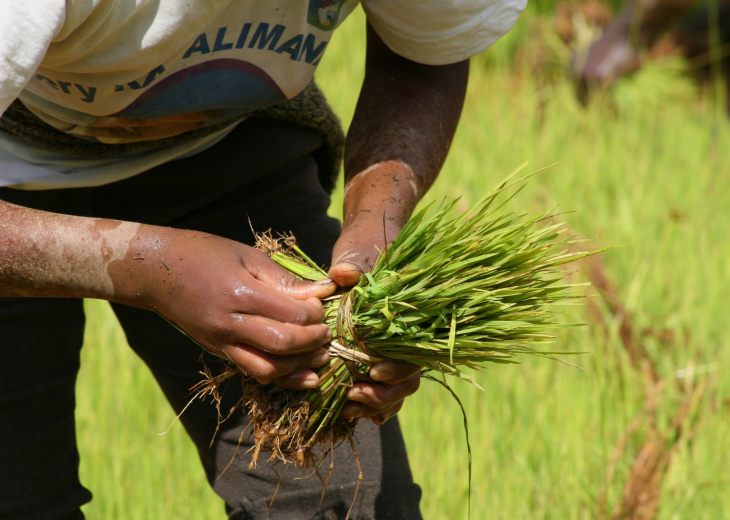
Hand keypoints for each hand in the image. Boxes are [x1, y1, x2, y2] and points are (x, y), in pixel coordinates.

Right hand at [110, 227, 336, 389]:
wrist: (154, 271)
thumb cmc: (203, 254)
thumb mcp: (247, 256)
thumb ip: (284, 279)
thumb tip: (322, 291)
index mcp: (238, 293)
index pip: (290, 314)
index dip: (315, 313)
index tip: (323, 304)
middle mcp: (228, 324)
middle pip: (282, 344)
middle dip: (313, 341)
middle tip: (328, 332)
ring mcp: (221, 342)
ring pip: (269, 369)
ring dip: (301, 365)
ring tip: (321, 354)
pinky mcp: (218, 352)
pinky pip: (254, 372)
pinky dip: (282, 378)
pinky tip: (304, 376)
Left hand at [329, 161, 421, 422]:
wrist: (365, 248)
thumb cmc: (367, 249)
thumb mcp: (362, 252)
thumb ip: (357, 264)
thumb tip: (344, 273)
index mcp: (410, 318)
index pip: (415, 354)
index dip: (398, 370)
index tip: (373, 372)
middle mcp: (407, 337)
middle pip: (408, 380)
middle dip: (385, 395)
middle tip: (356, 397)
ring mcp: (392, 348)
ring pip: (396, 388)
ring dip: (376, 403)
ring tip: (350, 407)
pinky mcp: (374, 354)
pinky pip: (380, 386)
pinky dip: (370, 401)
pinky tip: (352, 409)